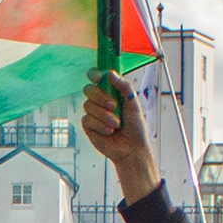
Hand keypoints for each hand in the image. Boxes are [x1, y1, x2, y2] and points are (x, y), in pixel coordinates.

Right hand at [77, 68, 159, 196]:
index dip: (95, 74)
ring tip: (116, 124)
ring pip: (88, 105)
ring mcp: (93, 113)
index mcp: (111, 92)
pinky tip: (109, 131)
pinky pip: (87, 120)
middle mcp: (100, 101)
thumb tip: (110, 73)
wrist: (132, 148)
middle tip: (113, 105)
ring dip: (103, 115)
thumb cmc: (135, 126)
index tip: (98, 77)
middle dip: (100, 97)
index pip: (97, 77)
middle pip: (89, 90)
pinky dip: (100, 125)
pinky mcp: (88, 126)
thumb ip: (124, 86)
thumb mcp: (133, 103)